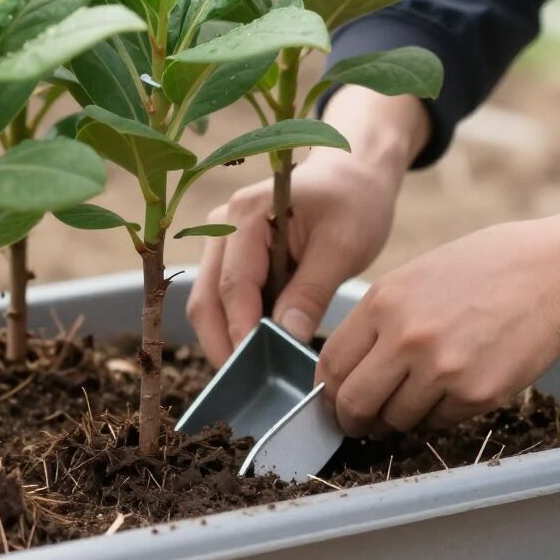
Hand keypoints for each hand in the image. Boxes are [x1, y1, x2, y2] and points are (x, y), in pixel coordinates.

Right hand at [187, 89, 429, 365]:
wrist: (355, 172)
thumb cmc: (354, 201)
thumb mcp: (343, 246)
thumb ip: (312, 290)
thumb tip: (285, 337)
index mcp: (246, 213)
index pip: (234, 286)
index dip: (242, 332)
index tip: (257, 369)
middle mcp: (221, 225)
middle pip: (205, 298)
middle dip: (221, 344)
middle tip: (245, 386)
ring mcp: (220, 240)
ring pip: (206, 302)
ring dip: (223, 338)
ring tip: (250, 376)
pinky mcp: (230, 255)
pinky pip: (221, 298)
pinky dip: (232, 326)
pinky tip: (255, 353)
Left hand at [317, 203, 559, 435]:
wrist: (555, 272)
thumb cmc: (488, 267)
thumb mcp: (418, 276)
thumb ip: (380, 317)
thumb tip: (350, 365)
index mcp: (383, 302)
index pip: (331, 365)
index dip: (328, 390)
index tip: (335, 398)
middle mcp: (405, 338)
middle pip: (354, 402)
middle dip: (352, 419)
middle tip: (358, 423)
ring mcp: (441, 370)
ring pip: (396, 420)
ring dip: (397, 420)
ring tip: (413, 402)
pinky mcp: (476, 394)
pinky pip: (438, 422)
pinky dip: (437, 416)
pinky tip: (451, 392)